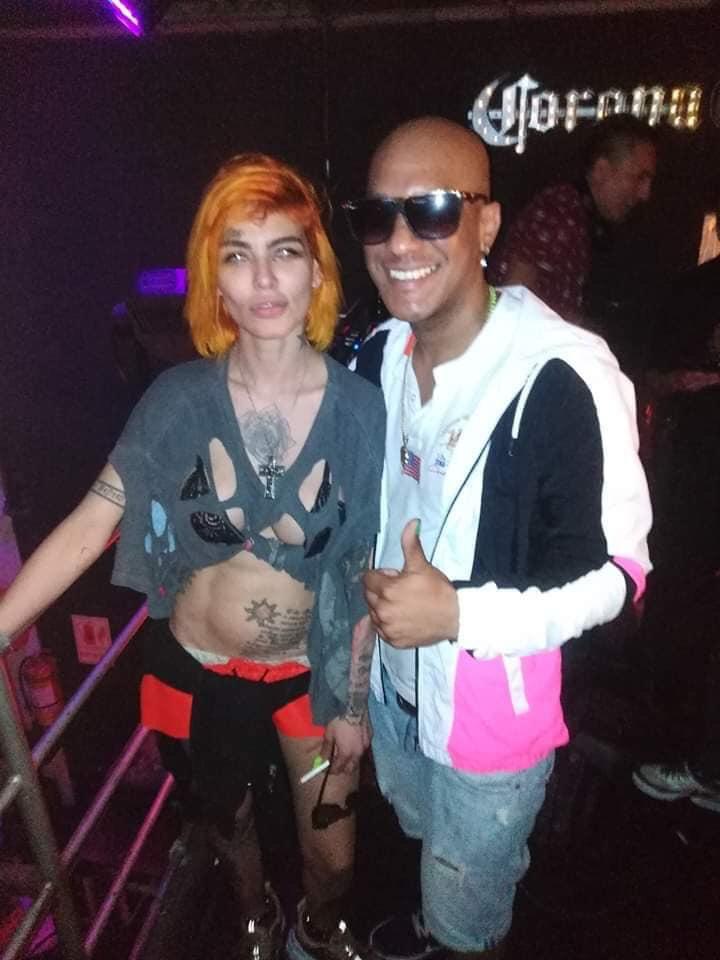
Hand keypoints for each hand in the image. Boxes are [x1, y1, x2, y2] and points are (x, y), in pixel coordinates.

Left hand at [321, 715, 370, 773]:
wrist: (355, 707)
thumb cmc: (339, 721)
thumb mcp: (329, 735)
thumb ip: (326, 750)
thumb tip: (321, 760)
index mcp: (346, 754)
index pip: (338, 768)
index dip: (330, 770)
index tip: (325, 769)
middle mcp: (357, 753)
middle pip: (349, 769)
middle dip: (341, 769)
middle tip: (334, 764)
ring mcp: (365, 747)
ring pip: (357, 760)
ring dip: (350, 761)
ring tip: (343, 754)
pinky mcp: (369, 739)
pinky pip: (362, 750)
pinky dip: (356, 751)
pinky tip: (352, 743)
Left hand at [363, 519, 458, 648]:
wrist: (455, 617)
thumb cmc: (437, 590)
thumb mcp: (422, 566)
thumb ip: (411, 544)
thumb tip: (412, 522)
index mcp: (386, 590)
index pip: (368, 579)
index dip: (380, 576)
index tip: (394, 578)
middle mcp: (382, 611)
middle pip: (369, 596)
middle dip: (379, 591)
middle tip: (400, 590)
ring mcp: (387, 628)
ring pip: (373, 613)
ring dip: (382, 607)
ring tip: (401, 604)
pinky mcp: (393, 641)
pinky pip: (381, 630)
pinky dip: (387, 623)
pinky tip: (402, 618)